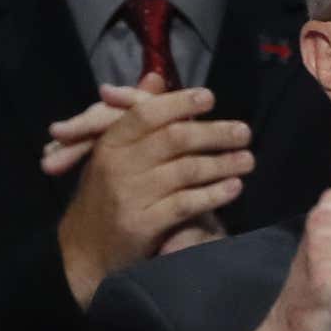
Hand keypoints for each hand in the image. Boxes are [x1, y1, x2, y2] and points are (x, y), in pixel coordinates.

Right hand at [55, 83, 251, 307]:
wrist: (83, 252)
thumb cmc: (106, 196)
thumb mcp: (113, 153)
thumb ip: (137, 115)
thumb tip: (156, 77)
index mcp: (110, 144)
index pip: (146, 114)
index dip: (179, 103)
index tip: (210, 98)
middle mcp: (117, 166)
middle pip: (173, 139)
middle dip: (214, 133)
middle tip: (245, 131)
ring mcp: (129, 196)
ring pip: (185, 170)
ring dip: (222, 163)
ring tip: (248, 159)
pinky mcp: (142, 225)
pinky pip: (186, 204)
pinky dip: (214, 194)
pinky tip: (234, 187)